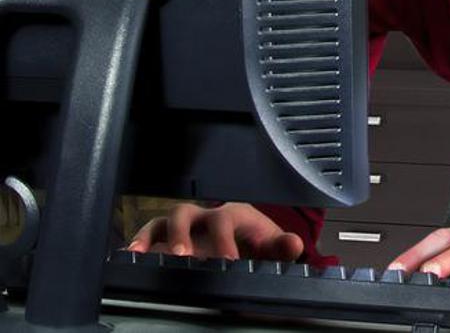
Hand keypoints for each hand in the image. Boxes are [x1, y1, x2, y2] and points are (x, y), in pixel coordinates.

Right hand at [127, 201, 302, 260]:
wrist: (247, 246)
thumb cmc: (257, 242)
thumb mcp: (272, 244)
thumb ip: (283, 245)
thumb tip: (293, 244)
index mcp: (231, 214)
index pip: (224, 219)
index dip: (224, 239)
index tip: (227, 261)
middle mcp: (204, 216)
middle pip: (185, 212)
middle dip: (181, 232)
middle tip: (183, 256)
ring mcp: (184, 227)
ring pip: (163, 220)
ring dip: (152, 235)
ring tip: (142, 254)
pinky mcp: (169, 239)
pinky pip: (150, 235)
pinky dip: (140, 242)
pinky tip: (131, 256)